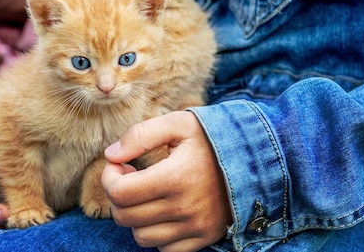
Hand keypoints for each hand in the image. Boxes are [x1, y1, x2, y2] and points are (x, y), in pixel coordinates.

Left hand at [102, 111, 232, 251]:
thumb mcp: (177, 124)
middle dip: (118, 195)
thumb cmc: (210, 138)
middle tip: (130, 177)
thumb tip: (110, 155)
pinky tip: (162, 211)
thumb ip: (140, 135)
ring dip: (135, 216)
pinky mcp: (203, 238)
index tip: (119, 164)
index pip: (120, 192)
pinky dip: (156, 233)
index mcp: (175, 177)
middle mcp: (185, 207)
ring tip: (146, 194)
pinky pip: (164, 249)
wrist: (254, 158)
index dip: (109, 177)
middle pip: (125, 216)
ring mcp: (195, 226)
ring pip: (140, 236)